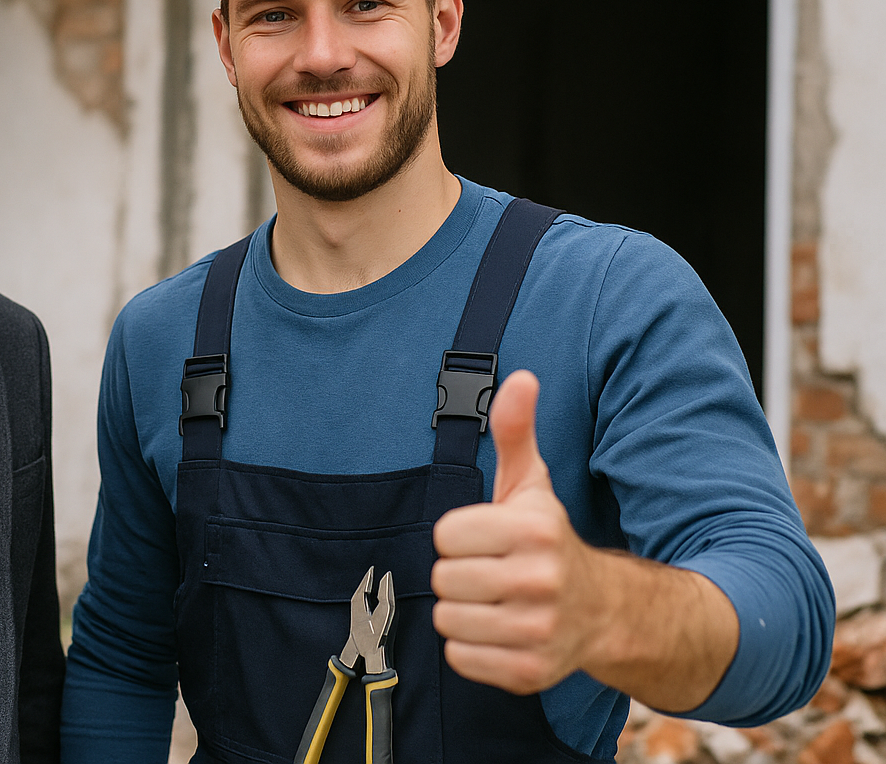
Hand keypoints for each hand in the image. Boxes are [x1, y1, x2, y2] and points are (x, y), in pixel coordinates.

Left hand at [430, 370, 601, 693]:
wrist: (604, 611)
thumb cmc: (549, 541)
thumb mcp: (531, 484)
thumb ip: (515, 431)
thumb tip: (521, 377)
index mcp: (534, 531)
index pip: (445, 535)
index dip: (459, 536)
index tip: (485, 539)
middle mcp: (540, 581)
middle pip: (445, 579)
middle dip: (460, 574)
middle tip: (490, 572)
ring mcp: (538, 631)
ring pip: (449, 621)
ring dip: (464, 612)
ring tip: (494, 602)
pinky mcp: (530, 671)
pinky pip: (461, 658)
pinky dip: (472, 649)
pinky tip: (499, 631)